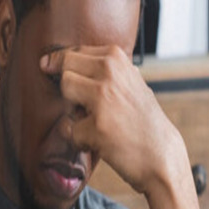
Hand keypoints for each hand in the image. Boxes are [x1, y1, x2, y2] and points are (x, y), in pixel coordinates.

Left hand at [40, 45, 187, 196]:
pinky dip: (79, 140)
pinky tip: (99, 143)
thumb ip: (106, 72)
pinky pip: (68, 128)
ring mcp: (103, 98)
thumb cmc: (144, 123)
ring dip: (73, 111)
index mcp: (116, 58)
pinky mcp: (96, 126)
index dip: (59, 62)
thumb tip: (64, 60)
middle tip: (81, 106)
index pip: (75, 52)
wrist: (162, 156)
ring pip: (65, 91)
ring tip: (94, 124)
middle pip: (65, 68)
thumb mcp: (131, 84)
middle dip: (67, 88)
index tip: (47, 64)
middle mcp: (109, 72)